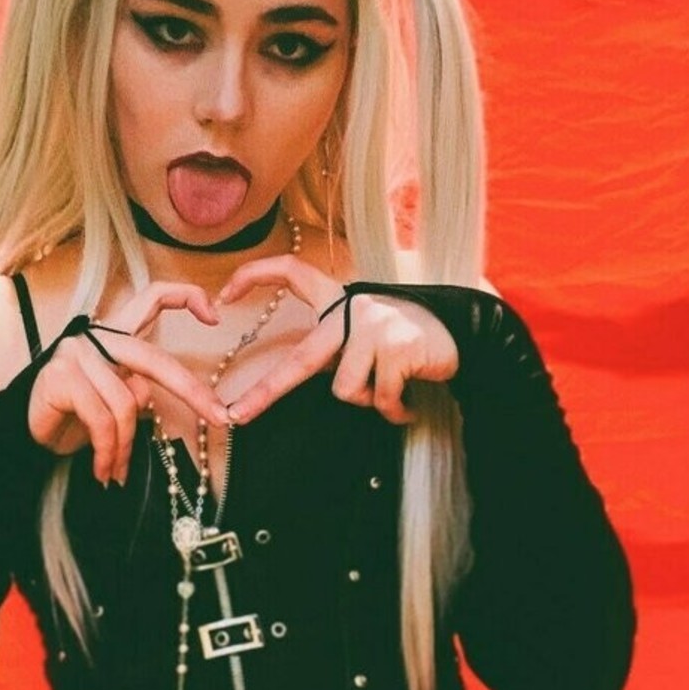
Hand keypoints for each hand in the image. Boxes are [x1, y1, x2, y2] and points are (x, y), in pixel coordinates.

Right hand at [29, 283, 229, 485]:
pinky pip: (102, 420)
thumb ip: (137, 389)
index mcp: (117, 334)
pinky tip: (105, 471)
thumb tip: (149, 396)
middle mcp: (98, 336)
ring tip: (118, 472)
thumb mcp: (115, 402)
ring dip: (126, 447)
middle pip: (154, 359)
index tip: (215, 315)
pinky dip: (108, 452)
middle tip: (220, 418)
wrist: (27, 433)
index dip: (185, 298)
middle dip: (192, 391)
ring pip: (126, 404)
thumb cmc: (75, 416)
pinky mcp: (62, 377)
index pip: (153, 299)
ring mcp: (78, 353)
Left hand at [216, 259, 458, 425]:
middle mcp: (354, 307)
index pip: (290, 272)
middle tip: (238, 417)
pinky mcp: (397, 348)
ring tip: (391, 390)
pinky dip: (394, 410)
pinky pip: (379, 399)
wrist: (466, 331)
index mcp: (340, 298)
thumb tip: (301, 378)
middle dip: (266, 393)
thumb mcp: (367, 331)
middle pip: (301, 360)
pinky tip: (409, 402)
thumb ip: (335, 344)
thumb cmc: (407, 337)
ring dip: (368, 400)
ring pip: (345, 389)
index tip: (222, 296)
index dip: (255, 277)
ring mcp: (375, 327)